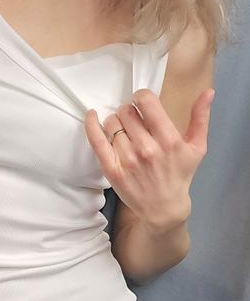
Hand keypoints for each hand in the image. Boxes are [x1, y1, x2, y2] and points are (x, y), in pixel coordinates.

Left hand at [84, 87, 214, 232]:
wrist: (164, 208)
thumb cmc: (180, 175)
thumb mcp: (197, 147)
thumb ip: (201, 117)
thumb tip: (208, 92)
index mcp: (169, 140)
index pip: (146, 102)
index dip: (142, 97)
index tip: (143, 102)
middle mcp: (147, 149)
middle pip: (127, 111)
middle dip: (130, 111)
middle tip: (135, 121)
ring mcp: (128, 160)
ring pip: (112, 123)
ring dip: (117, 122)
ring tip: (125, 131)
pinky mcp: (112, 170)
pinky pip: (97, 141)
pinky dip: (92, 125)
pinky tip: (92, 115)